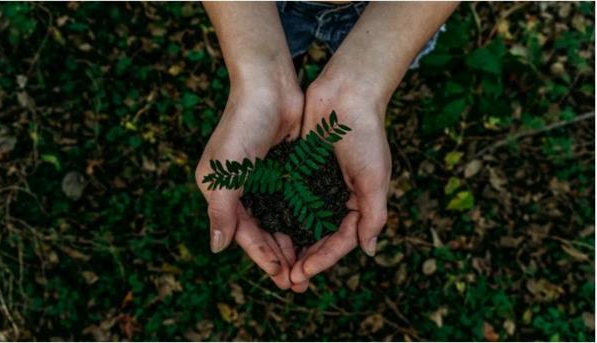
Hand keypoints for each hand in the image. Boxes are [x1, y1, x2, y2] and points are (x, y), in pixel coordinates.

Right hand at [195, 72, 308, 290]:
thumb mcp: (225, 171)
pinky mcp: (285, 170)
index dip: (262, 256)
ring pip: (280, 221)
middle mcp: (242, 189)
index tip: (282, 276)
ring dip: (293, 243)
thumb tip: (217, 248)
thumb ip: (221, 210)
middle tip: (299, 282)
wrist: (269, 85)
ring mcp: (265, 180)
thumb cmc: (242, 126)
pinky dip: (303, 220)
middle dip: (280, 257)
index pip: (243, 233)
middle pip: (262, 232)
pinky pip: (294, 202)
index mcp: (222, 192)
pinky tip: (317, 235)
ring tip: (309, 266)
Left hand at [290, 74, 390, 287]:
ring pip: (301, 223)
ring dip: (290, 243)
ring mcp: (317, 185)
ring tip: (275, 264)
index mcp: (358, 203)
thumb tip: (368, 251)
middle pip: (319, 237)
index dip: (323, 259)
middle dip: (305, 259)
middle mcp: (337, 198)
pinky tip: (266, 230)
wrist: (346, 93)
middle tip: (287, 279)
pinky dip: (280, 216)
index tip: (304, 272)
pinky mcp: (300, 171)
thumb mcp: (375, 177)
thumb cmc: (366, 135)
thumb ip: (373, 215)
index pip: (341, 240)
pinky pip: (289, 200)